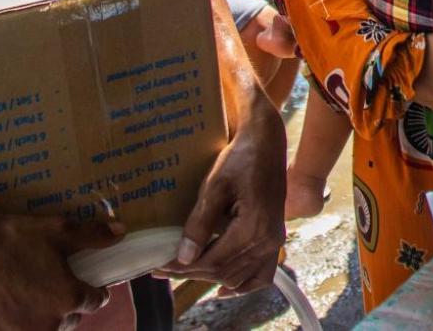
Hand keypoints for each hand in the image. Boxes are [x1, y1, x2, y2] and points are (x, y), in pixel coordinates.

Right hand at [0, 210, 121, 330]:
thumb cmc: (14, 236)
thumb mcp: (59, 230)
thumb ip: (93, 235)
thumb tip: (120, 231)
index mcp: (69, 298)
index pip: (94, 301)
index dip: (93, 292)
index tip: (88, 286)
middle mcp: (49, 323)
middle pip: (69, 320)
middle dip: (67, 308)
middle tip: (56, 290)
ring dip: (45, 321)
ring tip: (35, 304)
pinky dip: (16, 327)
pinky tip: (11, 314)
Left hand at [169, 99, 287, 295]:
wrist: (267, 143)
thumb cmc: (241, 158)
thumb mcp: (215, 186)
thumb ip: (200, 223)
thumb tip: (184, 257)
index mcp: (254, 228)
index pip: (213, 262)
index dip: (183, 267)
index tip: (158, 266)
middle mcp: (268, 242)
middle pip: (224, 272)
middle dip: (191, 273)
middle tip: (161, 270)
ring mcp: (274, 242)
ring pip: (238, 276)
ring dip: (210, 277)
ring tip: (182, 271)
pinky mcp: (274, 239)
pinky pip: (261, 274)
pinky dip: (243, 285)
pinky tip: (223, 289)